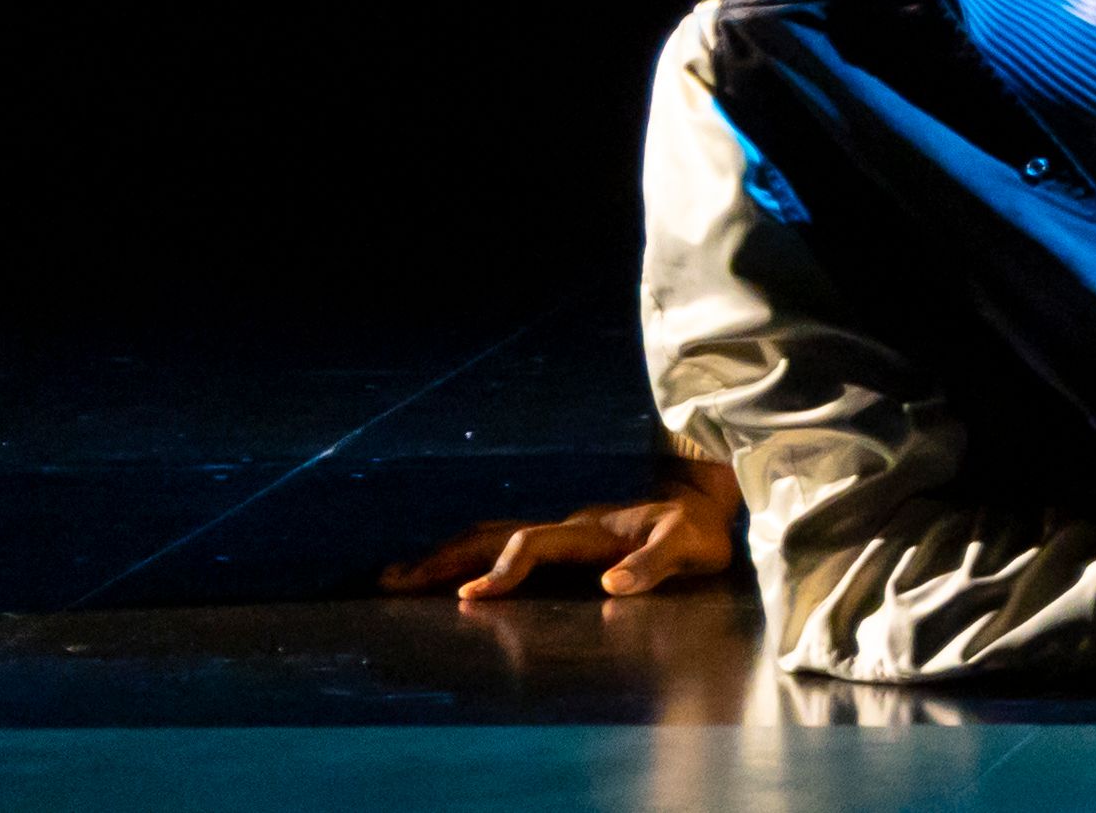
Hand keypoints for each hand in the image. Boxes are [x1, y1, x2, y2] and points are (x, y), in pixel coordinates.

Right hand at [379, 456, 743, 600]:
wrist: (704, 499)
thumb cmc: (698, 530)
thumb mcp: (689, 546)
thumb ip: (653, 563)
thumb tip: (611, 587)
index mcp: (590, 531)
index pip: (533, 545)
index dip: (504, 569)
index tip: (470, 597)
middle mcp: (566, 528)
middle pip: (492, 535)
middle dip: (442, 559)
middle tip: (391, 582)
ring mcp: (559, 533)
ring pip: (489, 537)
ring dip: (443, 557)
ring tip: (395, 580)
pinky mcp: (560, 542)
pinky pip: (502, 546)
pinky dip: (466, 559)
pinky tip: (443, 578)